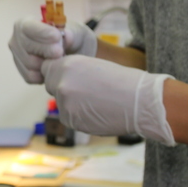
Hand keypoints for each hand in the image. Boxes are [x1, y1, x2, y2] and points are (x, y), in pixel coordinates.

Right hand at [8, 17, 96, 82]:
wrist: (72, 55)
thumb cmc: (71, 38)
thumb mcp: (76, 32)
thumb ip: (72, 33)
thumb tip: (66, 36)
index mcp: (26, 23)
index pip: (27, 27)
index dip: (41, 32)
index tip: (57, 37)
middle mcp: (17, 39)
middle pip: (27, 46)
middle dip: (46, 49)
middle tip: (61, 51)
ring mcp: (18, 57)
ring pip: (30, 63)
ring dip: (47, 62)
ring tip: (59, 58)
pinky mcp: (23, 72)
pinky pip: (31, 76)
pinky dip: (44, 74)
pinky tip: (53, 68)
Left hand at [41, 55, 174, 144]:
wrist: (141, 102)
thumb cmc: (122, 80)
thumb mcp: (93, 65)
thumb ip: (71, 71)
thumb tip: (57, 79)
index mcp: (67, 65)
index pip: (47, 68)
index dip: (58, 71)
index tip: (69, 75)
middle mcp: (61, 84)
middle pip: (51, 85)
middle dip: (63, 86)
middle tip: (86, 88)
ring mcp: (65, 105)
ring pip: (60, 102)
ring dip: (71, 102)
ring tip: (96, 100)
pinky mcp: (71, 121)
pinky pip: (68, 116)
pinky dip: (78, 115)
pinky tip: (96, 111)